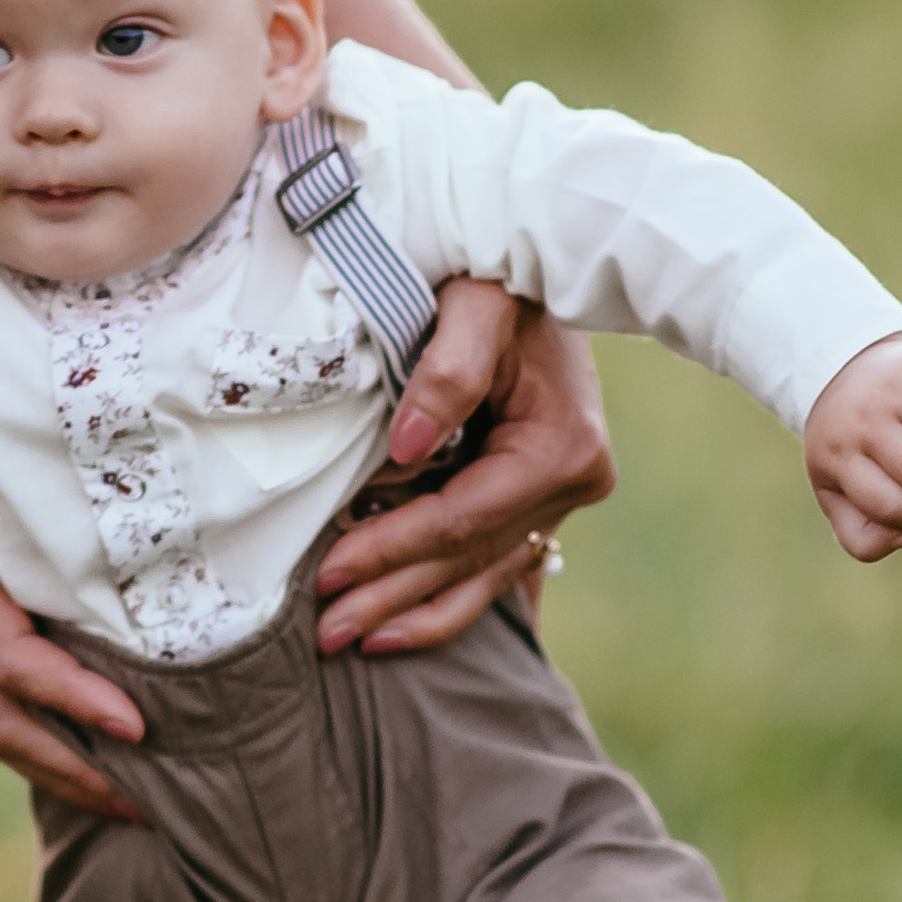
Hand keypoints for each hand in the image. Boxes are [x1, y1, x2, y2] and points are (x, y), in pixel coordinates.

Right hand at [0, 382, 149, 823]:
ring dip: (64, 770)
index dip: (72, 698)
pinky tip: (98, 746)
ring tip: (136, 800)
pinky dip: (50, 733)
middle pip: (7, 724)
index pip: (13, 662)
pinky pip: (3, 696)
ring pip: (2, 721)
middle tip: (152, 806)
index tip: (134, 724)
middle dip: (75, 772)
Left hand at [312, 285, 615, 654]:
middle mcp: (575, 483)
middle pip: (470, 558)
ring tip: (355, 643)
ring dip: (418, 613)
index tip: (330, 574)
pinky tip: (403, 628)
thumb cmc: (498, 274)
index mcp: (561, 448)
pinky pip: (497, 563)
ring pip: (485, 575)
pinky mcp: (547, 497)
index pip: (463, 519)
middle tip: (325, 633)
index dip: (393, 550)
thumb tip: (408, 449)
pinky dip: (449, 596)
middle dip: (393, 596)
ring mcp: (566, 496)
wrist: (544, 258)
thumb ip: (447, 369)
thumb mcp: (474, 304)